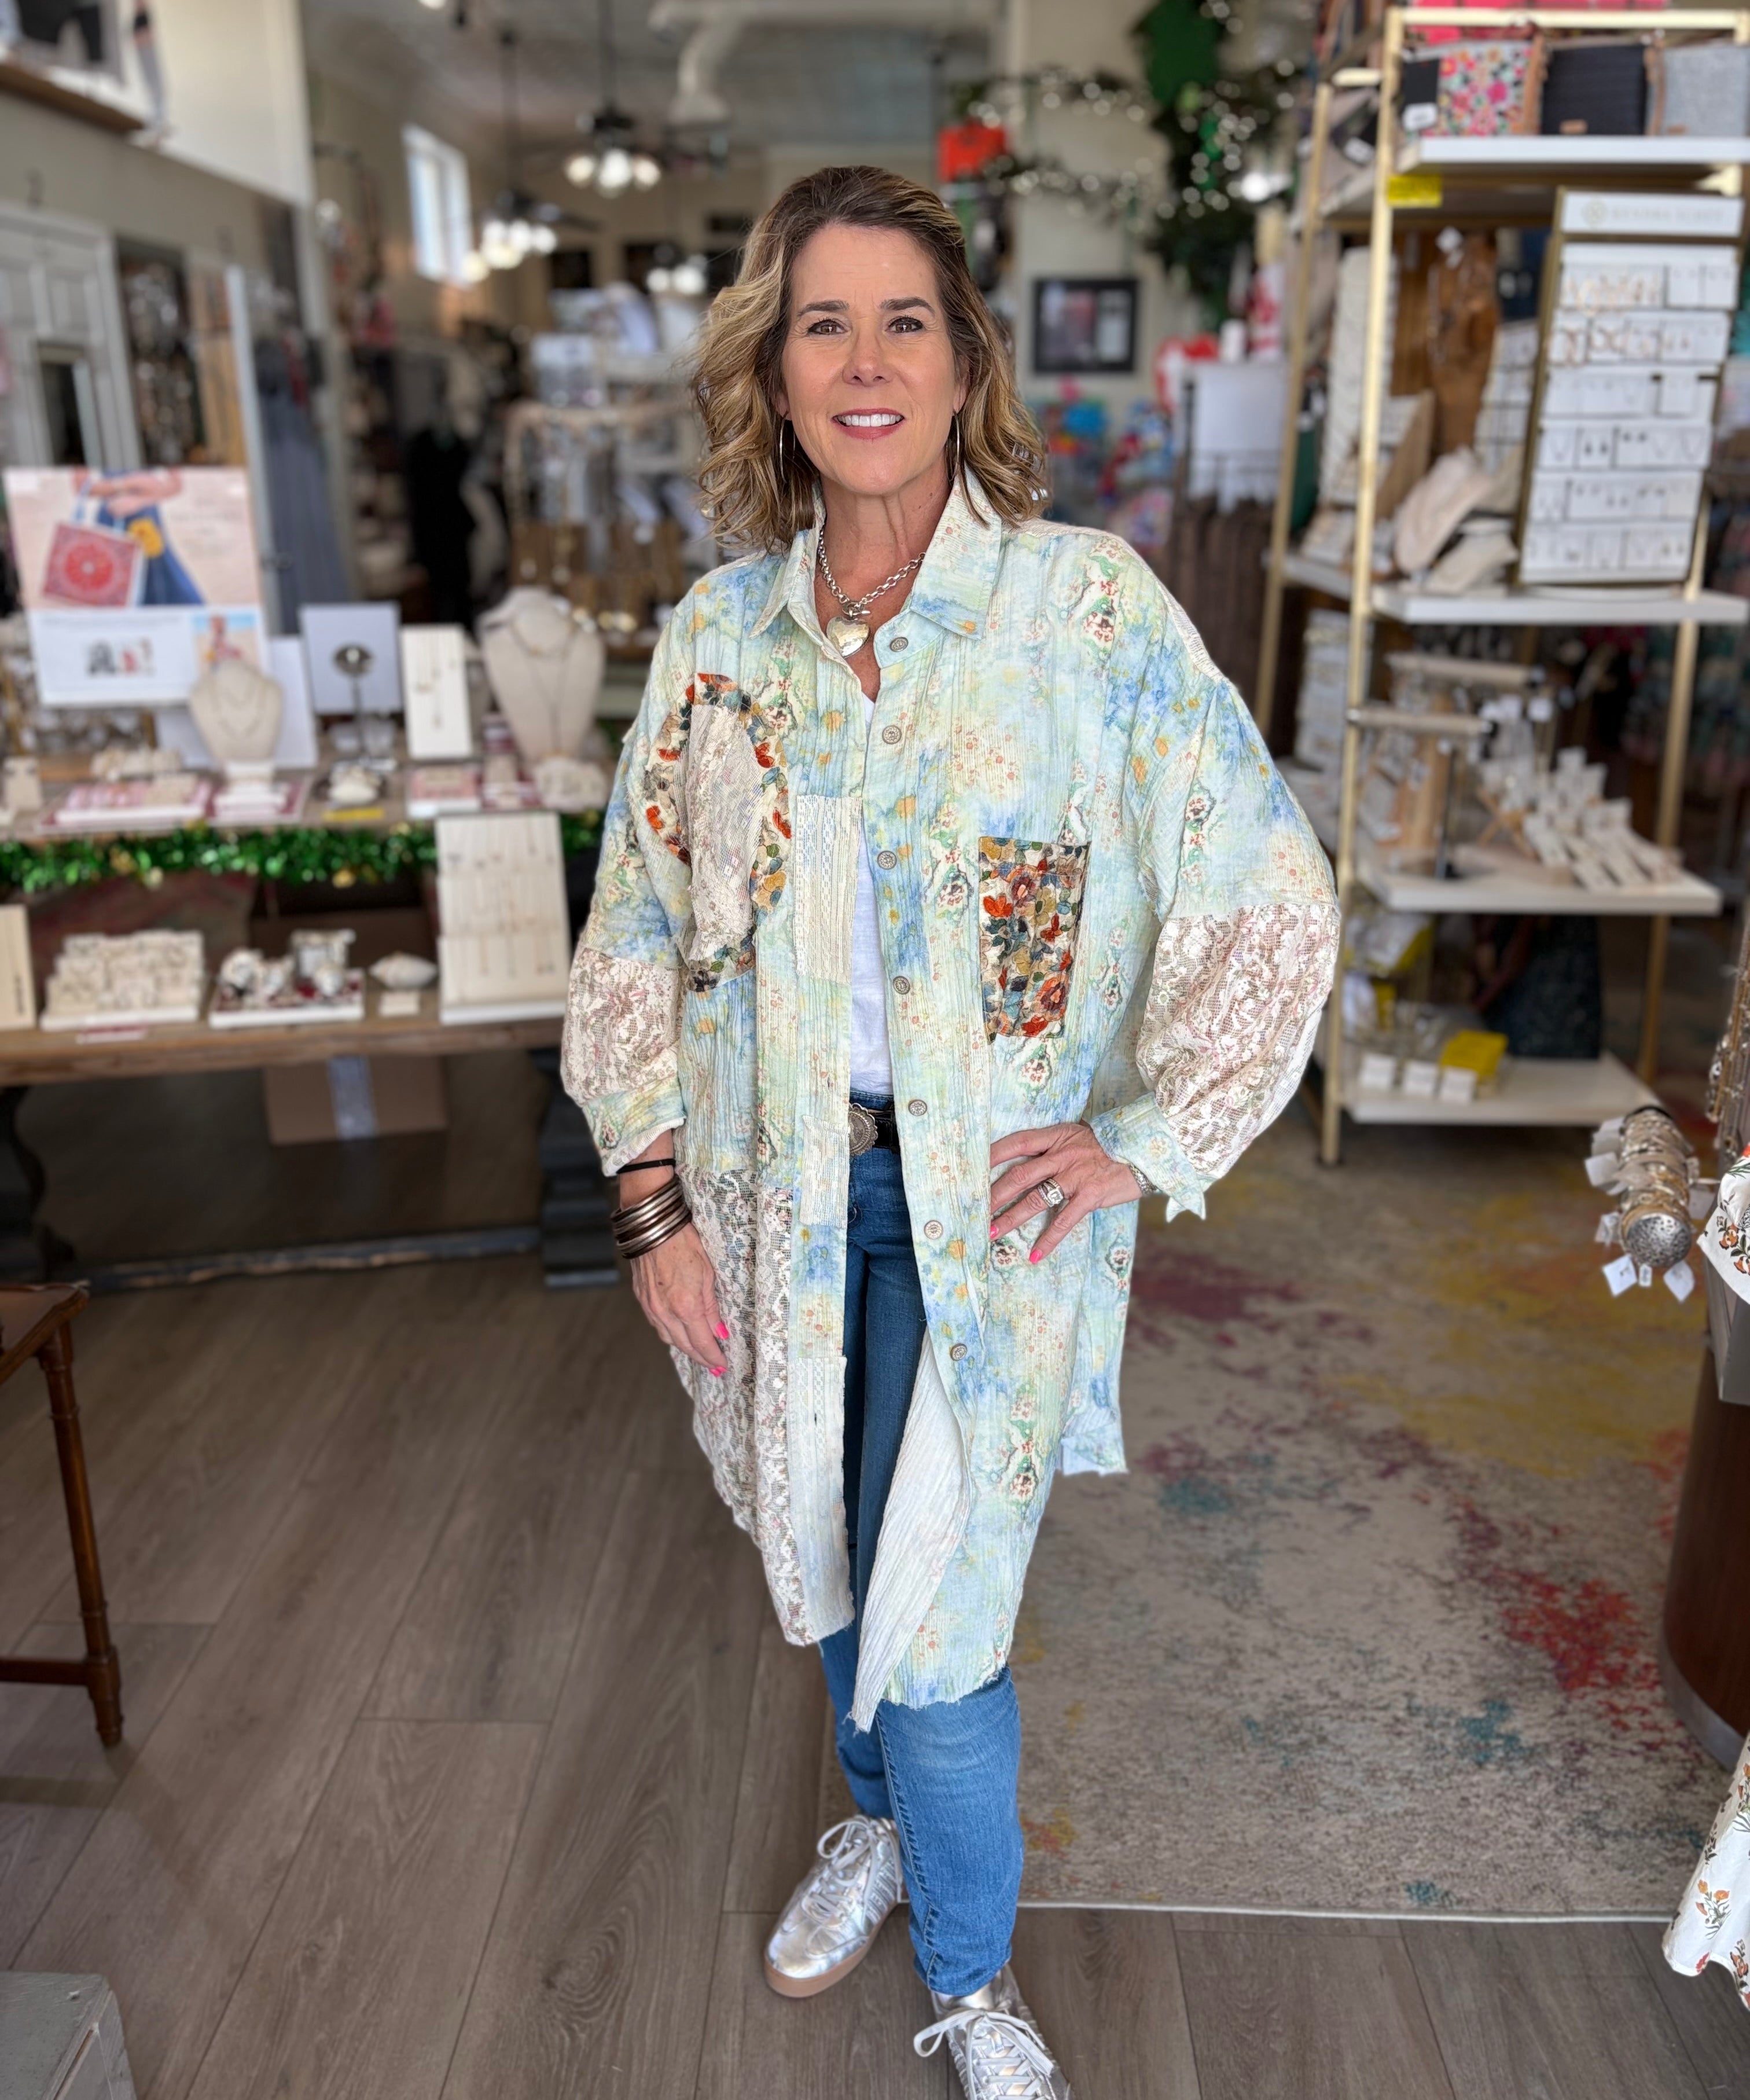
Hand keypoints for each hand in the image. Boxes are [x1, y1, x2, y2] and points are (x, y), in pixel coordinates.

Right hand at [619, 1142, 727, 1373]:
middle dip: (701, 1357)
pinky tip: (677, 1333)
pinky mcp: (642, 1298)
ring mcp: (651, 1306)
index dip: (713, 1356)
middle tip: (715, 1366)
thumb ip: (711, 1308)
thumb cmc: (684, 1243)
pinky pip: (657, 1324)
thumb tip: (720, 1333)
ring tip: (698, 1353)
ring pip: (668, 1337)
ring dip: (685, 1348)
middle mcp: (665, 1312)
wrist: (652, 1226)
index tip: (723, 1365)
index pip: (702, 1342)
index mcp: (686, 1306)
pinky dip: (670, 1333)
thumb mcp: (708, 1273)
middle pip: (684, 1345)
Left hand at [988, 1121, 1141, 1264]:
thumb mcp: (1078, 1137)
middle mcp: (1062, 1155)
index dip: (992, 1155)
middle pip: (1019, 1175)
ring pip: (1035, 1199)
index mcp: (1056, 1137)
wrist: (1145, 1149)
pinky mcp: (1091, 1195)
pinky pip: (1064, 1221)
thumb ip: (1053, 1147)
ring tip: (992, 1233)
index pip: (1016, 1143)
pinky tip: (1034, 1254)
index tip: (971, 1168)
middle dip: (993, 1195)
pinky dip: (1048, 1240)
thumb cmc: (1109, 1145)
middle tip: (974, 1211)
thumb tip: (1027, 1162)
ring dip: (1011, 1218)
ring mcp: (1076, 1176)